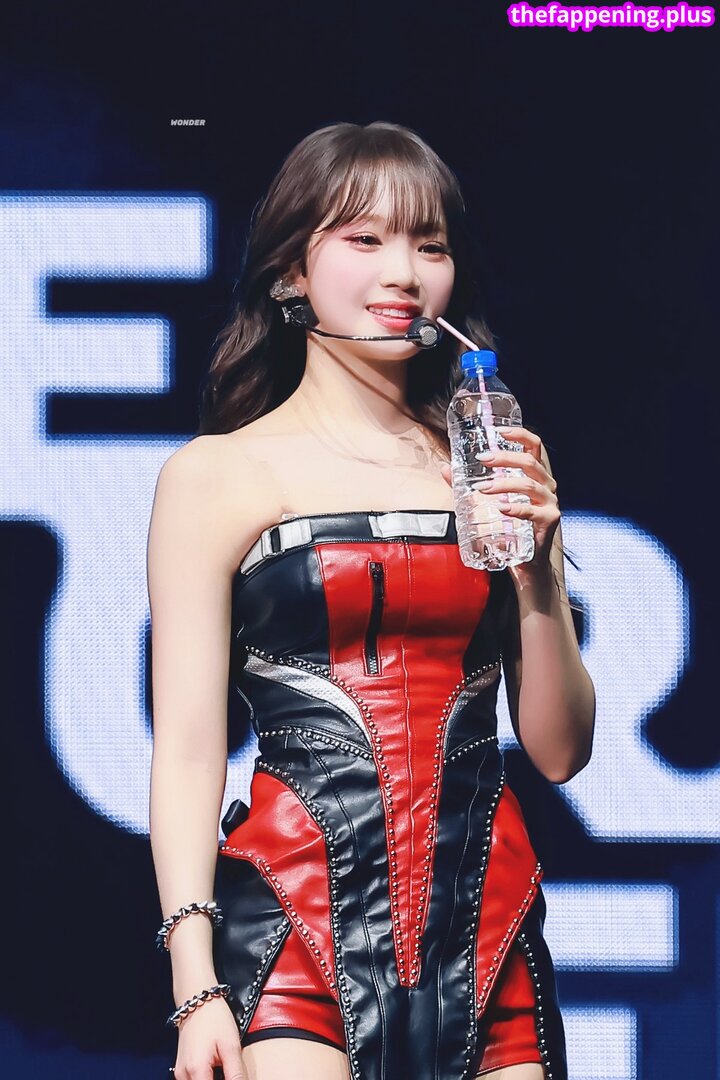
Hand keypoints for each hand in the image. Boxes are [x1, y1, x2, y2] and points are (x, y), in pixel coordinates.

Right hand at [172, 996, 247, 1079]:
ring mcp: (180, 1072)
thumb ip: (235, 1074)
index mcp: (196, 1071)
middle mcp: (183, 1075)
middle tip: (230, 1070)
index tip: (234, 1076)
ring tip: (224, 1068)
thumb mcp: (231, 1046)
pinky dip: (206, 1078)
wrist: (198, 1001)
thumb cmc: (215, 1019)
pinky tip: (216, 1069)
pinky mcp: (181, 1068)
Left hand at [440, 427, 559, 579]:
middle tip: (483, 459)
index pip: (534, 447)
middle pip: (530, 462)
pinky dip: (516, 509)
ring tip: (482, 488)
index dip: (519, 435)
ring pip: (529, 485)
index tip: (499, 431)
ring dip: (504, 484)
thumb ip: (467, 486)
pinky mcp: (550, 521)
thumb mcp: (489, 503)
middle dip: (505, 457)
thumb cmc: (511, 529)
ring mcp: (550, 503)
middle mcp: (546, 486)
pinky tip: (501, 508)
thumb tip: (445, 468)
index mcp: (535, 476)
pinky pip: (532, 512)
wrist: (528, 563)